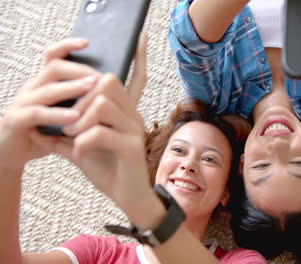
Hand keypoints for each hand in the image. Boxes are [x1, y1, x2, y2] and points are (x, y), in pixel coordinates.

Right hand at [0, 39, 99, 169]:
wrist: (10, 153)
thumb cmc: (45, 132)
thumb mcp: (65, 114)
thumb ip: (81, 102)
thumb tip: (113, 90)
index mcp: (44, 83)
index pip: (53, 56)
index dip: (68, 46)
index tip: (88, 42)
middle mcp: (33, 88)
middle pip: (54, 67)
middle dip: (80, 70)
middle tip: (100, 77)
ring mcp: (23, 103)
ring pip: (48, 88)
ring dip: (72, 87)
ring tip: (92, 88)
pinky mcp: (17, 121)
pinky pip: (37, 113)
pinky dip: (58, 114)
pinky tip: (75, 117)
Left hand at [43, 33, 154, 215]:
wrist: (128, 198)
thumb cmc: (108, 170)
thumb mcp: (80, 149)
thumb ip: (61, 136)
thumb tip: (35, 128)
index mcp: (124, 111)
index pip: (135, 77)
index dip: (139, 57)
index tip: (141, 37)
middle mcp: (132, 115)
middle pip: (108, 82)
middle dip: (81, 96)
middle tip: (70, 119)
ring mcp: (134, 129)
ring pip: (102, 102)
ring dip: (79, 119)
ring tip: (73, 137)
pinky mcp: (131, 146)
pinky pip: (100, 132)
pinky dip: (82, 142)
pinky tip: (80, 154)